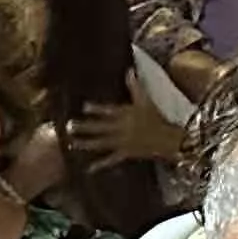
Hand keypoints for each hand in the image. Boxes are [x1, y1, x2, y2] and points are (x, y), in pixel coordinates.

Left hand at [69, 96, 189, 168]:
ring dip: (86, 143)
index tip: (84, 107)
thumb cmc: (156, 117)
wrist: (168, 138)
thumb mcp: (146, 100)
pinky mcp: (125, 153)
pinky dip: (100, 165)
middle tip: (69, 125)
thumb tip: (129, 69)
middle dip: (84, 127)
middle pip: (100, 127)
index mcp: (126, 114)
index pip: (109, 111)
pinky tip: (88, 169)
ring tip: (72, 142)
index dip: (97, 109)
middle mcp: (122, 128)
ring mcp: (122, 142)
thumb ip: (135, 86)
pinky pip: (111, 160)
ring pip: (101, 143)